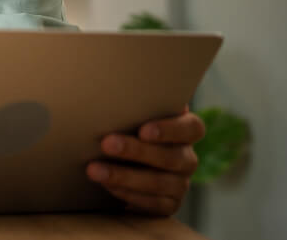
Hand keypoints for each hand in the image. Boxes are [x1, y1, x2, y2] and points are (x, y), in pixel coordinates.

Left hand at [87, 106, 204, 215]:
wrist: (118, 163)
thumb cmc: (123, 128)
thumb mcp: (129, 114)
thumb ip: (129, 104)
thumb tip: (104, 82)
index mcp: (183, 130)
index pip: (192, 128)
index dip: (170, 129)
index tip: (143, 130)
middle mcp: (186, 157)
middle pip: (172, 157)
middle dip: (137, 151)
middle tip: (106, 144)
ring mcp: (180, 183)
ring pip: (160, 182)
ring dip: (124, 176)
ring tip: (94, 170)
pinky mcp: (169, 204)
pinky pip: (154, 204)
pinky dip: (129, 194)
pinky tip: (108, 186)